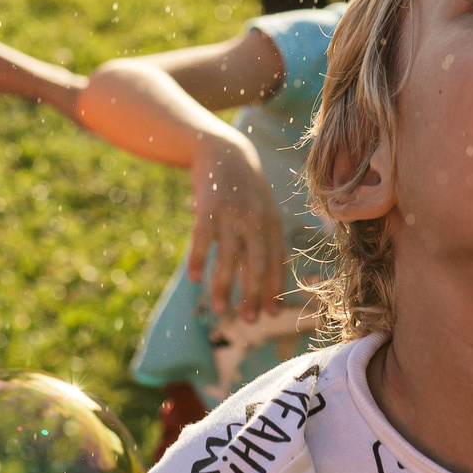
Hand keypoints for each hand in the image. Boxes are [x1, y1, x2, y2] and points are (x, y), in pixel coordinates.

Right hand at [185, 127, 286, 321]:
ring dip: (224, 286)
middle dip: (254, 294)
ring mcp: (231, 212)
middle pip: (256, 263)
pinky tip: (195, 278)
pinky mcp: (208, 206)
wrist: (223, 151)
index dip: (275, 288)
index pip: (277, 261)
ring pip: (229, 256)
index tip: (271, 314)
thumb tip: (265, 281)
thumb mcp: (262, 211)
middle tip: (249, 321)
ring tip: (220, 310)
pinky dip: (200, 260)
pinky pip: (203, 239)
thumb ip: (265, 241)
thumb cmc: (245, 190)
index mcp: (272, 223)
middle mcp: (255, 219)